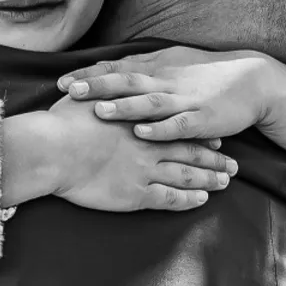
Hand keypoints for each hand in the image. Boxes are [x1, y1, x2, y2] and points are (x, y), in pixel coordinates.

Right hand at [46, 94, 237, 211]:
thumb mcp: (84, 97)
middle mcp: (148, 144)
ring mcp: (145, 170)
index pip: (176, 126)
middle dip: (214, 158)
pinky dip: (188, 199)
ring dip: (209, 178)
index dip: (198, 131)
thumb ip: (99, 93)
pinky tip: (201, 200)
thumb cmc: (63, 122)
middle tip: (233, 163)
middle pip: (190, 151)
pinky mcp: (136, 194)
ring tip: (226, 182)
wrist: (52, 150)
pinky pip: (170, 198)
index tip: (214, 134)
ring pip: (187, 175)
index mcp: (139, 121)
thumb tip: (97, 85)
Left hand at [57, 47, 276, 141]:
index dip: (89, 75)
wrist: (252, 81)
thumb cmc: (206, 74)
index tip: (61, 82)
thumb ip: (140, 67)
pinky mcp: (201, 119)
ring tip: (99, 111)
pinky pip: (178, 125)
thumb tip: (107, 69)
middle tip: (68, 91)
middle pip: (126, 81)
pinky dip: (159, 129)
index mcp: (157, 68)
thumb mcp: (171, 63)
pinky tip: (142, 133)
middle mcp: (166, 81)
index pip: (117, 69)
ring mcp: (184, 100)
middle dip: (97, 87)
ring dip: (124, 107)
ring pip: (149, 102)